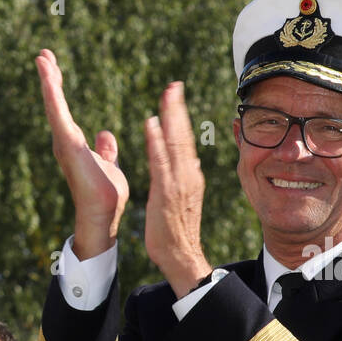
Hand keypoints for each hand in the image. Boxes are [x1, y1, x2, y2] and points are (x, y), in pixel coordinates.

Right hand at [36, 49, 127, 259]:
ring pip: (53, 106)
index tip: (54, 65)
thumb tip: (105, 134)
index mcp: (75, 143)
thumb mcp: (109, 164)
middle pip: (54, 104)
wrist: (102, 214)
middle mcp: (65, 141)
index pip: (64, 109)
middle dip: (49, 78)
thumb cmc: (106, 195)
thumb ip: (105, 149)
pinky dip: (53, 96)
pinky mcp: (68, 146)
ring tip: (42, 59)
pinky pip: (59, 115)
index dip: (59, 88)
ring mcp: (64, 143)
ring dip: (48, 82)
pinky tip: (49, 78)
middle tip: (43, 54)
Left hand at [143, 82, 212, 294]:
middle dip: (178, 109)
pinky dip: (156, 141)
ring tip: (166, 94)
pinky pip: (160, 161)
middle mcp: (187, 175)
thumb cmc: (177, 231)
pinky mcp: (166, 192)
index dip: (181, 118)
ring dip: (170, 117)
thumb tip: (189, 161)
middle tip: (173, 84)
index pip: (186, 141)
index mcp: (189, 176)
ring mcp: (178, 182)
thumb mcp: (182, 199)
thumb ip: (184, 178)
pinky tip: (151, 124)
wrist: (181, 256)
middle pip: (184, 135)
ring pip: (175, 143)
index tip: (175, 96)